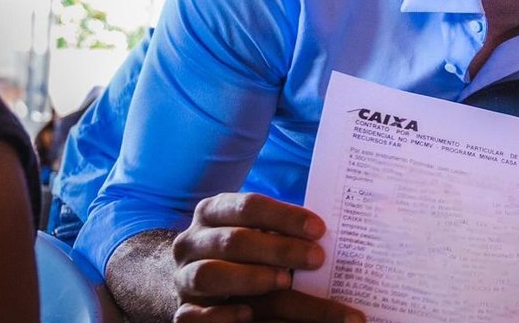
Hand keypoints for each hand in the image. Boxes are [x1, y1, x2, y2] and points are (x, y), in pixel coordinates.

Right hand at [172, 192, 365, 321]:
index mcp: (214, 212)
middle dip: (279, 249)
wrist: (196, 283)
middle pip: (235, 241)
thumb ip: (282, 232)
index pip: (249, 206)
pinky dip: (221, 315)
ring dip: (250, 278)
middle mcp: (193, 242)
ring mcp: (183, 278)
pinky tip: (248, 314)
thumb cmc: (242, 252)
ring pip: (209, 275)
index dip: (285, 216)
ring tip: (285, 282)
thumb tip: (336, 236)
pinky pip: (192, 315)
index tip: (320, 229)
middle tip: (317, 258)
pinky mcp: (182, 311)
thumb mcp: (256, 233)